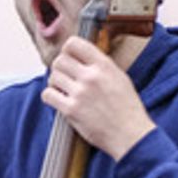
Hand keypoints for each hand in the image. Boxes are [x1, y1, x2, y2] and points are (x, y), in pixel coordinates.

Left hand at [42, 36, 154, 160]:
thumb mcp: (120, 78)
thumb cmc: (127, 109)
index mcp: (104, 65)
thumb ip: (101, 66)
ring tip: (62, 89)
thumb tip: (83, 57)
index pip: (74, 44)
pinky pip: (48, 95)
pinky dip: (50, 96)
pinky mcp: (71, 110)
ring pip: (52, 76)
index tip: (69, 57)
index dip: (67, 50)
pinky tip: (58, 99)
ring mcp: (80, 93)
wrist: (130, 134)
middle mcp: (91, 77)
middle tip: (64, 76)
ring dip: (55, 82)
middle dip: (59, 68)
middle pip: (59, 60)